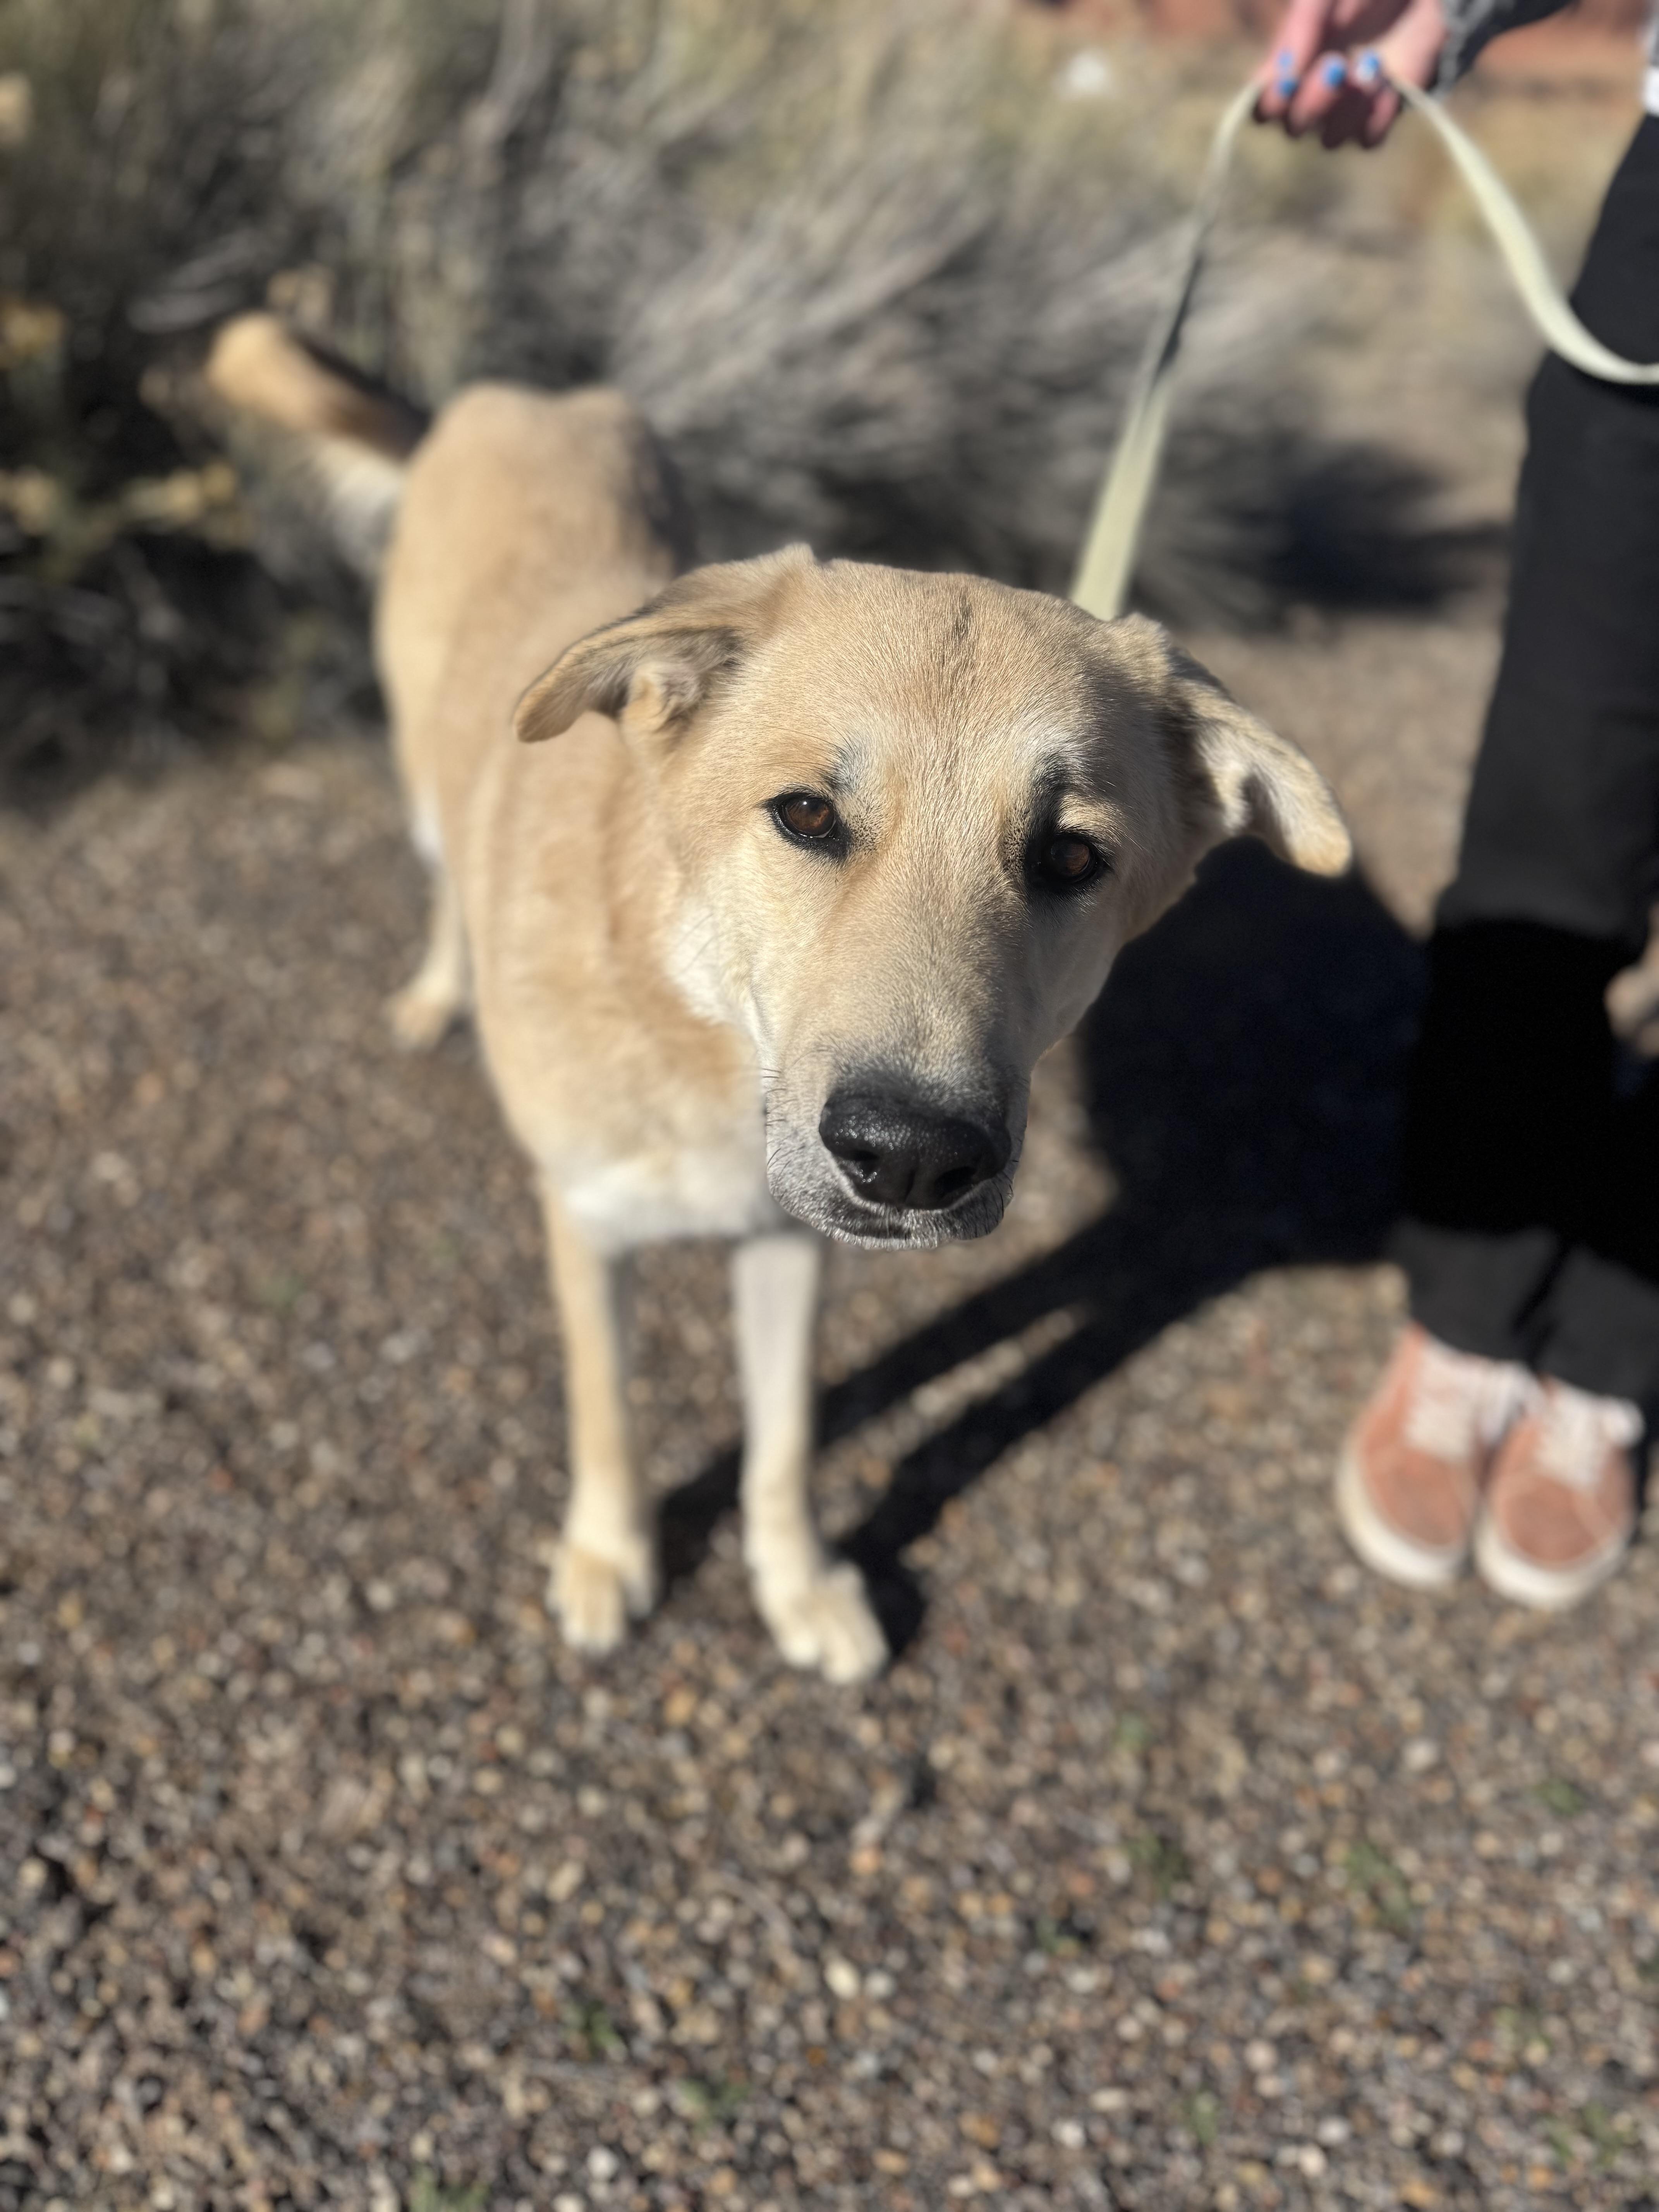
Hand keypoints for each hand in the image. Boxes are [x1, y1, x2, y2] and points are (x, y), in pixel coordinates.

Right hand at [1254, 0, 1447, 147]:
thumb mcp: (1323, 0)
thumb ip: (1298, 31)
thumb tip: (1283, 76)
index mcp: (1293, 67)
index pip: (1264, 108)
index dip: (1271, 103)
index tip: (1289, 78)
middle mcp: (1315, 95)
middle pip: (1295, 128)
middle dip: (1313, 100)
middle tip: (1337, 63)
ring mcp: (1348, 109)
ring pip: (1330, 140)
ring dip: (1347, 107)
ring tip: (1371, 65)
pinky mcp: (1382, 115)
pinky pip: (1368, 141)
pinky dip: (1376, 116)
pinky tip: (1388, 83)